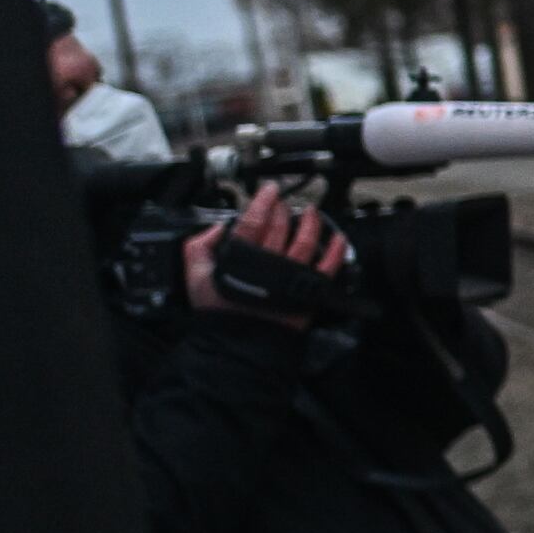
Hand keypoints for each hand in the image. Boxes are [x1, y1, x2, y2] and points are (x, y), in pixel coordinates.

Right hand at [183, 183, 347, 323]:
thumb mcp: (194, 276)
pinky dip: (336, 250)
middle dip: (282, 210)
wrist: (239, 343)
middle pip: (279, 227)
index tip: (269, 190)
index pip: (253, 220)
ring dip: (310, 223)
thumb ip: (199, 247)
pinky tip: (339, 237)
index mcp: (241, 256)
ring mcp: (291, 275)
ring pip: (305, 240)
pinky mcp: (308, 289)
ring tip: (311, 212)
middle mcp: (269, 262)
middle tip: (283, 202)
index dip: (262, 201)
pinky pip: (328, 265)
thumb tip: (217, 228)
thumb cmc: (219, 311)